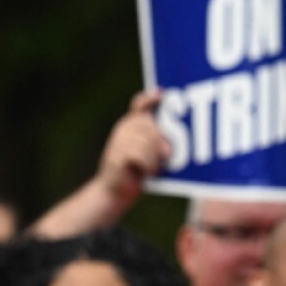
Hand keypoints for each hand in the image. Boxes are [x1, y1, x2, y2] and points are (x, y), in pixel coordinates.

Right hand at [92, 89, 169, 208]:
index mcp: (133, 124)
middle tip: (167, 156)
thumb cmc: (139, 170)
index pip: (140, 105)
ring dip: (155, 158)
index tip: (162, 94)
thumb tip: (169, 148)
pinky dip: (148, 166)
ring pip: (146, 142)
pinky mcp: (115, 156)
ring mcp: (117, 141)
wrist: (115, 191)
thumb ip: (159, 144)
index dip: (150, 98)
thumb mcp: (151, 154)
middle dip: (161, 141)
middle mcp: (124, 128)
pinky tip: (146, 173)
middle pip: (149, 126)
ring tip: (153, 168)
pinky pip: (139, 156)